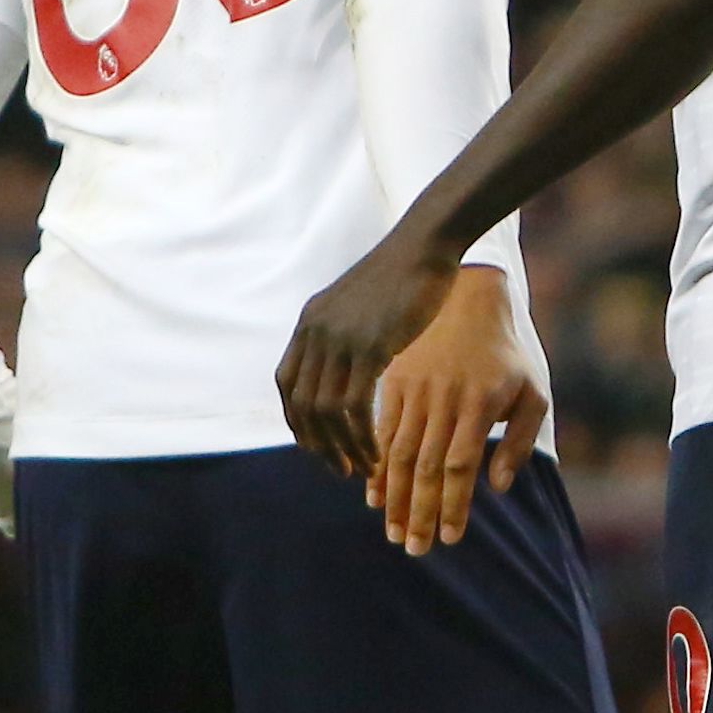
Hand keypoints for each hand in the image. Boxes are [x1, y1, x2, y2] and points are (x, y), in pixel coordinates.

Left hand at [279, 231, 462, 482]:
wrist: (425, 244)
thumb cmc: (405, 273)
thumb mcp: (360, 302)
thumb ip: (345, 330)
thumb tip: (346, 358)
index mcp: (310, 321)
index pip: (287, 384)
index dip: (298, 422)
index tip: (320, 446)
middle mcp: (315, 331)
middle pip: (301, 404)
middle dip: (318, 445)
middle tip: (340, 468)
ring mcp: (339, 339)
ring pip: (325, 411)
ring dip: (342, 447)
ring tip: (363, 468)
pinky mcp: (369, 346)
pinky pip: (353, 405)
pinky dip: (361, 436)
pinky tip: (376, 451)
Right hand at [368, 267, 545, 554]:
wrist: (467, 293)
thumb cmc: (508, 351)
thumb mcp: (533, 391)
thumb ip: (522, 441)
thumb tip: (498, 488)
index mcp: (481, 401)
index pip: (461, 465)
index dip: (454, 505)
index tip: (451, 539)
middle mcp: (443, 397)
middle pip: (426, 467)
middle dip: (420, 514)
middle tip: (416, 550)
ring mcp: (414, 388)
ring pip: (399, 454)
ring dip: (395, 498)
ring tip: (394, 533)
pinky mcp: (392, 380)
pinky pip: (381, 431)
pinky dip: (376, 467)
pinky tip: (374, 496)